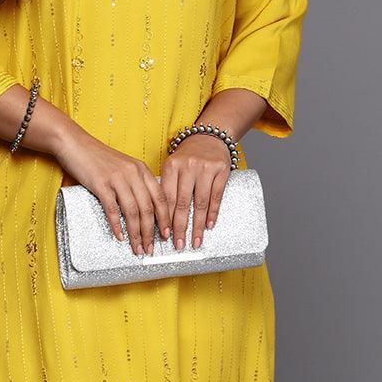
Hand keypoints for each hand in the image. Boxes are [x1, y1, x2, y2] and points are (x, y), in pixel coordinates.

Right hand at [56, 131, 173, 255]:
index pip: (160, 197)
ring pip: (133, 211)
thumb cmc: (97, 157)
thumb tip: (144, 208)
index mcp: (141, 169)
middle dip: (151, 232)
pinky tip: (120, 236)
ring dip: (136, 233)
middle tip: (150, 247)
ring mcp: (118, 178)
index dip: (165, 218)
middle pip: (148, 208)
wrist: (74, 143)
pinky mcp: (101, 184)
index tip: (166, 233)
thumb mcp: (123, 166)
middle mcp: (133, 173)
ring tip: (137, 246)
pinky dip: (117, 225)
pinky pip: (113, 209)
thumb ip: (135, 182)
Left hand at [158, 133, 232, 249]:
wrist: (209, 137)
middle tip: (178, 244)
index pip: (166, 197)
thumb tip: (160, 218)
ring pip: (200, 203)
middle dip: (179, 227)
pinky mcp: (221, 170)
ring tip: (195, 240)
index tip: (163, 235)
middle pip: (182, 203)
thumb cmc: (187, 157)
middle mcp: (187, 166)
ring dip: (197, 225)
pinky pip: (216, 196)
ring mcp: (205, 168)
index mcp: (171, 166)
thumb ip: (167, 187)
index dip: (165, 218)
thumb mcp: (172, 166)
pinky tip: (209, 226)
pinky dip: (212, 213)